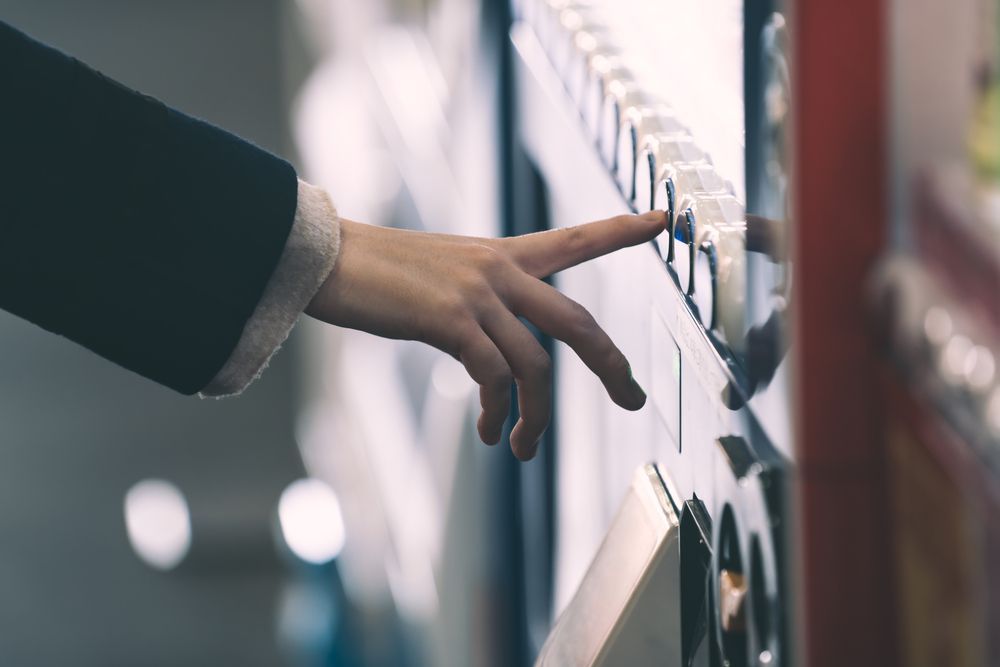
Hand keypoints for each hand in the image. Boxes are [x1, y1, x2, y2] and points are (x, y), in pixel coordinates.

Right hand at [305, 211, 665, 459]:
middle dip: (611, 365)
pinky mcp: (450, 320)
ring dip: (536, 417)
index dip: (621, 230)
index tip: (663, 219)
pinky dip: (496, 411)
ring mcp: (476, 294)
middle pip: (576, 321)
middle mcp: (499, 270)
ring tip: (522, 448)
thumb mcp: (443, 278)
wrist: (326, 258)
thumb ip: (482, 307)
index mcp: (502, 255)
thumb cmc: (377, 272)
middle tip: (633, 398)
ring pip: (535, 365)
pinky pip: (494, 376)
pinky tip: (488, 429)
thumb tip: (499, 368)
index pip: (575, 239)